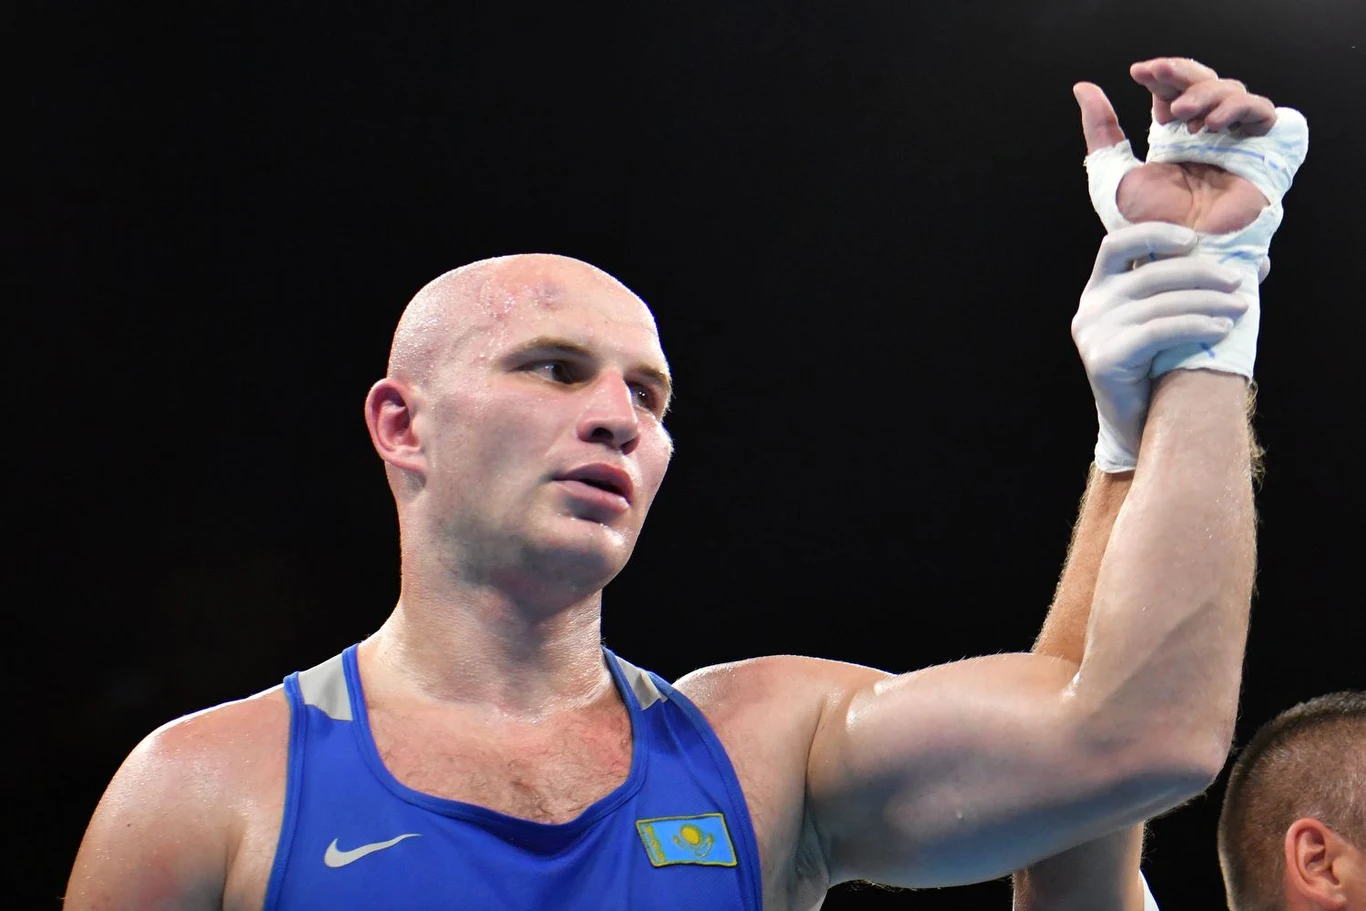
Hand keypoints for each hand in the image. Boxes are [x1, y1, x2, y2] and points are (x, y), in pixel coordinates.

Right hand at [1073, 223, 1247, 471]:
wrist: (1139, 424)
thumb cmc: (1160, 367)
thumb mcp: (1172, 318)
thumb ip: (1196, 287)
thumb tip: (1257, 262)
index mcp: (1100, 289)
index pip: (1116, 244)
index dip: (1154, 234)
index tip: (1193, 241)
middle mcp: (1091, 306)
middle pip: (1149, 273)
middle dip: (1200, 273)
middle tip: (1236, 282)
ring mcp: (1093, 333)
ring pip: (1159, 303)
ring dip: (1207, 301)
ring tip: (1240, 307)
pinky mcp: (1104, 359)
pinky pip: (1158, 331)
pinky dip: (1195, 325)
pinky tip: (1222, 328)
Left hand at [1075, 58, 1275, 233]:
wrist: (1178, 257)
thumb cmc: (1144, 228)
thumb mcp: (1112, 174)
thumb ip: (1101, 132)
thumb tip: (1083, 87)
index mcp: (1173, 143)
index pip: (1174, 92)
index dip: (1161, 75)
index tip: (1138, 71)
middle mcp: (1207, 141)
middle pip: (1205, 84)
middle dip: (1181, 73)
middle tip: (1157, 75)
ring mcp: (1236, 146)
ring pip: (1233, 92)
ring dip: (1205, 92)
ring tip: (1183, 114)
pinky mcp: (1263, 156)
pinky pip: (1265, 114)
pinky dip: (1240, 107)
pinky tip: (1214, 122)